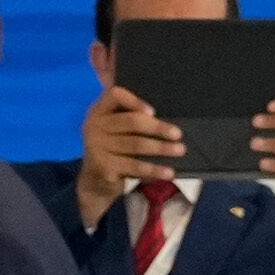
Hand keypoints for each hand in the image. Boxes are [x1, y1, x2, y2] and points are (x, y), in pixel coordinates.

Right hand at [75, 89, 181, 225]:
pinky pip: (134, 167)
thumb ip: (129, 112)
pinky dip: (154, 169)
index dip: (135, 101)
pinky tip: (168, 172)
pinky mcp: (104, 167)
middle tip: (178, 134)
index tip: (153, 112)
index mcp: (99, 110)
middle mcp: (94, 126)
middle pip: (130, 121)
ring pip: (135, 144)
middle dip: (157, 127)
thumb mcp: (114, 126)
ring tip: (180, 150)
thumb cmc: (113, 145)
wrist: (94, 179)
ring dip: (161, 148)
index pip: (115, 95)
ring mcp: (97, 148)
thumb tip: (162, 109)